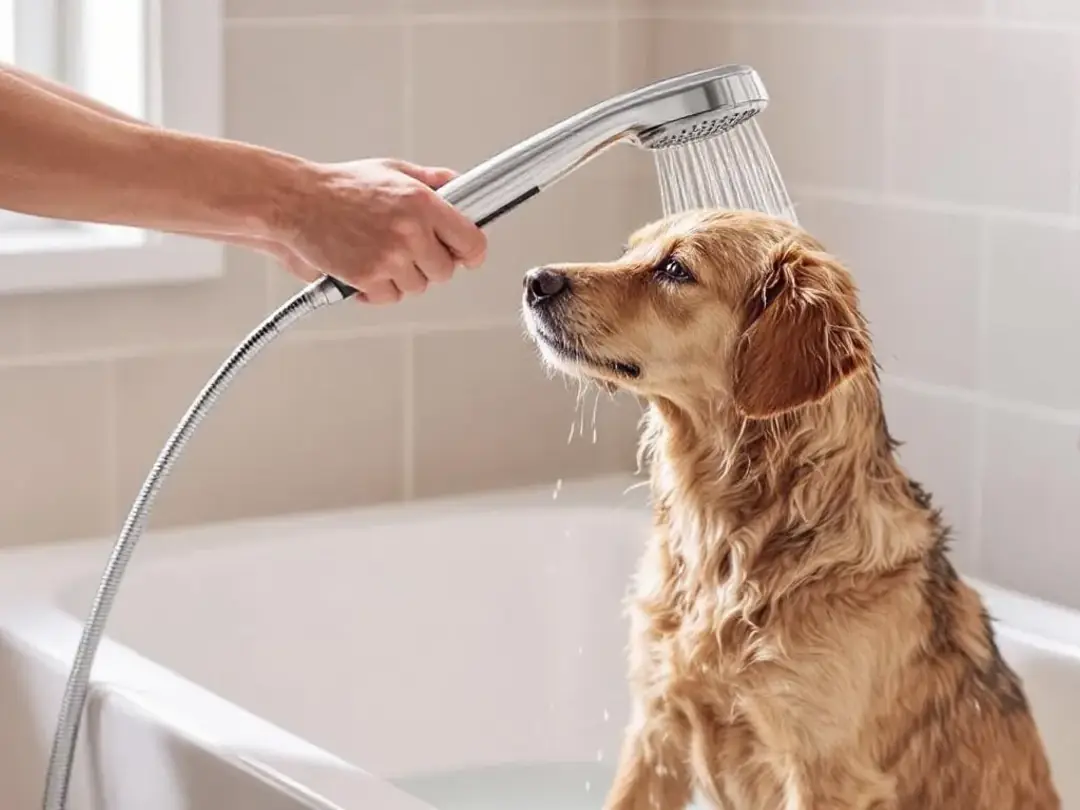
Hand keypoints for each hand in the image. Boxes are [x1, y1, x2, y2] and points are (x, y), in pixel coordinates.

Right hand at [275, 158, 486, 303]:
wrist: (295, 202)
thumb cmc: (340, 187)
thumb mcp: (393, 170)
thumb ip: (432, 181)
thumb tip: (460, 186)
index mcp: (422, 202)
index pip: (471, 241)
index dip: (470, 253)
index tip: (466, 256)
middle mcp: (410, 231)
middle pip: (445, 271)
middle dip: (430, 265)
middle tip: (408, 251)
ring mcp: (390, 257)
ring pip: (418, 287)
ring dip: (402, 277)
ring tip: (380, 253)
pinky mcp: (368, 277)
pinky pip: (389, 297)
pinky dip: (378, 289)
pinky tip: (365, 267)